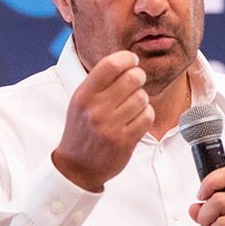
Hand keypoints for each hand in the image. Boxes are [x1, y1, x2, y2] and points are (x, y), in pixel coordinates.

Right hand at [52, 50, 153, 191]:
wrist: (77, 167)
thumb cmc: (82, 129)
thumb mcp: (80, 101)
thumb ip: (99, 81)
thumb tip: (127, 59)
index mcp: (83, 95)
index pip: (111, 64)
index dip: (127, 58)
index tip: (132, 61)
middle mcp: (96, 109)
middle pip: (133, 78)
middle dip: (138, 77)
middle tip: (136, 82)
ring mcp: (111, 126)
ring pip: (142, 97)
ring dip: (141, 99)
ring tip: (132, 105)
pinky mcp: (125, 141)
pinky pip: (147, 116)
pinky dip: (145, 115)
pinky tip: (136, 119)